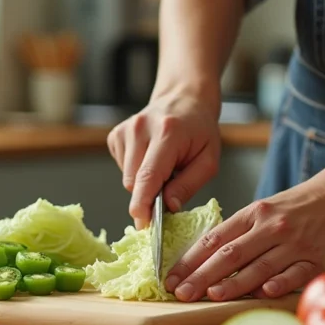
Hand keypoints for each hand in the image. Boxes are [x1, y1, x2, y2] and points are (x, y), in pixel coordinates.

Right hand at [107, 95, 220, 228]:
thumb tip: (169, 207)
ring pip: (127, 178)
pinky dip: (136, 172)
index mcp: (167, 133)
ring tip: (162, 166)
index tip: (143, 225)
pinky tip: (149, 158)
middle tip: (169, 186)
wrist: (183, 99)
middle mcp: (141, 128)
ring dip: (144, 182)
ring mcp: (125, 130)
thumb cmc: (199, 131)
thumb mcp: (208, 159)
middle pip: (134, 182)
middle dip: (150, 194)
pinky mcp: (115, 135)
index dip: (143, 204)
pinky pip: (122, 169)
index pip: (148, 175)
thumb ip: (189, 184)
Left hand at [164, 178, 324, 301]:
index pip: (214, 239)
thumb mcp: (263, 210)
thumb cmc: (297, 208)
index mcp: (253, 215)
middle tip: (180, 293)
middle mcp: (271, 228)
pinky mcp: (317, 259)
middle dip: (202, 275)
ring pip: (259, 266)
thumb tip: (203, 259)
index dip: (190, 260)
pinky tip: (262, 293)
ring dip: (234, 282)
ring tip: (211, 295)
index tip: (170, 278)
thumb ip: (238, 232)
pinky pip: (295, 273)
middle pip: (230, 255)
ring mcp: (294, 244)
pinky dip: (279, 283)